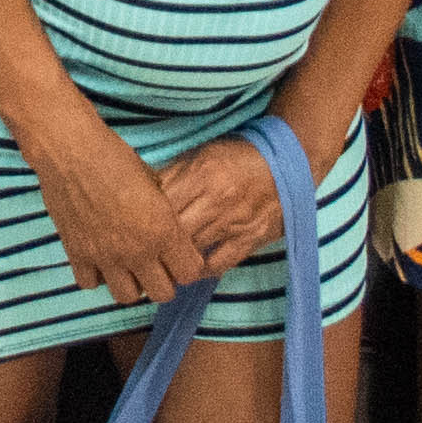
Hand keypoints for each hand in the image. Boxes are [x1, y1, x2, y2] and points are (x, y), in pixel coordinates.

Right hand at [31, 129, 213, 309]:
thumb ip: (164, 215)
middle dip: (163, 281)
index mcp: (162, 230)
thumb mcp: (153, 182)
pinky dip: (96, 275)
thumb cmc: (116, 157)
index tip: (179, 256)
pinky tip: (98, 258)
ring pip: (127, 297)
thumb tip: (169, 231)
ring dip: (131, 283)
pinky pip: (90, 284)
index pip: (189, 273)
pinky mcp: (77, 254)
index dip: (187, 265)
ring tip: (127, 265)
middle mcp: (137, 250)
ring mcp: (106, 256)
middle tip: (156, 264)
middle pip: (163, 294)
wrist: (72, 151)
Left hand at [150, 139, 289, 276]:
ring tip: (160, 260)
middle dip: (156, 240)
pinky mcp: (249, 240)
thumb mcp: (203, 154)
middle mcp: (216, 201)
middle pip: (173, 230)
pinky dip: (201, 269)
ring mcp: (233, 223)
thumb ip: (174, 172)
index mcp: (202, 174)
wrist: (288, 165)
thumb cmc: (239, 158)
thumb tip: (144, 189)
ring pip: (192, 250)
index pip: (162, 202)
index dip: (143, 214)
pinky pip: (218, 264)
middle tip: (143, 247)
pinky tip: (191, 267)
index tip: (134, 221)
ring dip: (175, 257)